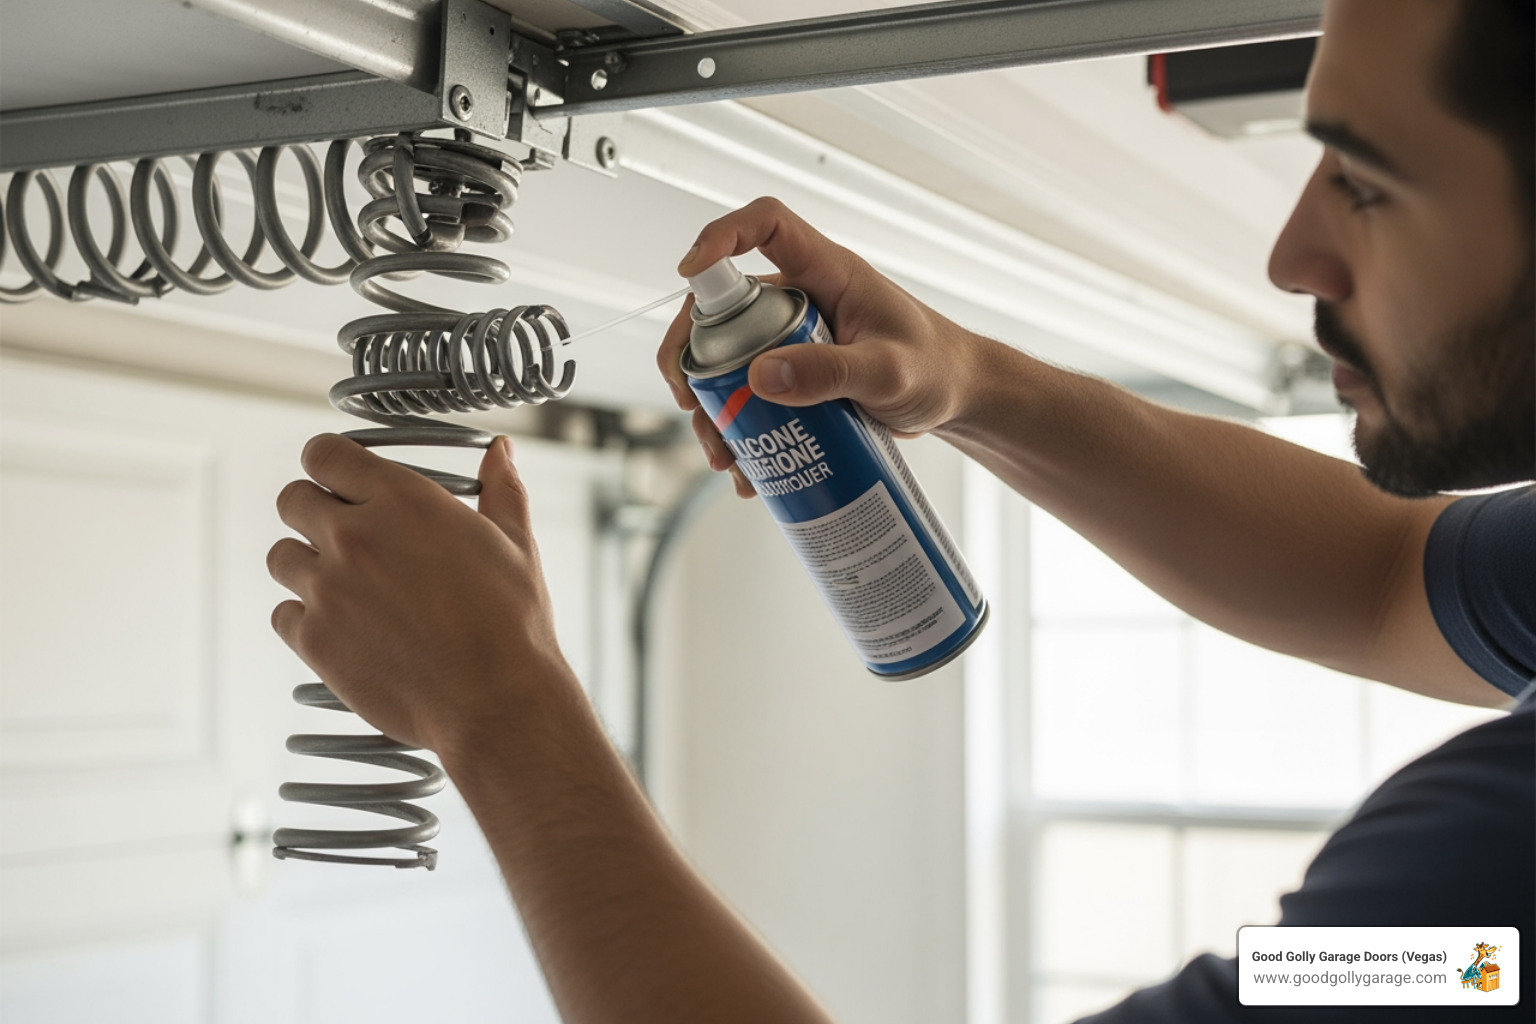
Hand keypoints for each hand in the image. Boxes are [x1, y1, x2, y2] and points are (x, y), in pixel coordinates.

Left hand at [266, 433, 574, 752]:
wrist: (497, 701)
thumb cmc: (512, 623)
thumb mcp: (515, 543)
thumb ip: (501, 488)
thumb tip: (500, 451)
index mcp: (403, 500)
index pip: (324, 452)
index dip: (330, 463)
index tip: (341, 480)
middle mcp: (355, 536)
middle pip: (292, 499)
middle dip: (315, 512)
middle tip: (347, 537)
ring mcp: (328, 590)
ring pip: (280, 557)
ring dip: (306, 565)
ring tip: (347, 587)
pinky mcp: (315, 641)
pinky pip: (283, 615)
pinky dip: (306, 619)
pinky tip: (345, 629)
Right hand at [657, 197, 985, 497]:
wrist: (956, 397)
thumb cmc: (938, 368)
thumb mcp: (889, 373)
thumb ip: (832, 372)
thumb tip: (761, 377)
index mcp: (827, 272)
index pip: (767, 225)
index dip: (721, 236)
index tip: (690, 272)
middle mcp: (800, 298)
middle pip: (722, 305)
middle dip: (693, 355)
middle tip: (689, 401)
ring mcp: (793, 337)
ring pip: (727, 360)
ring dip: (712, 407)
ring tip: (723, 455)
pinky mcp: (794, 374)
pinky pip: (750, 396)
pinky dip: (739, 432)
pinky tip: (746, 471)